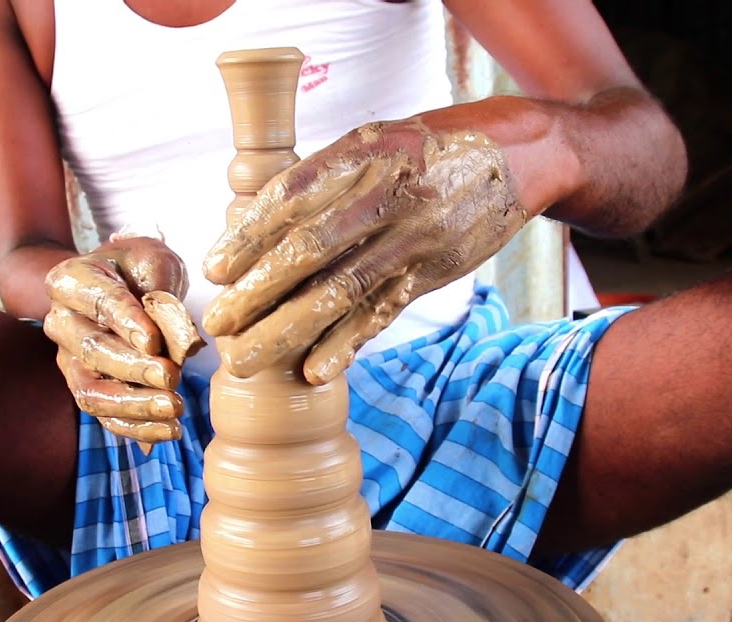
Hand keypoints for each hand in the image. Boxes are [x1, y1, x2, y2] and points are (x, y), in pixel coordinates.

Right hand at [44, 233, 197, 441]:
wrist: (126, 282)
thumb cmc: (141, 269)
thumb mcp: (157, 265)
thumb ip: (165, 299)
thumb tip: (182, 348)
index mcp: (71, 281)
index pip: (98, 302)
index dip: (125, 322)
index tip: (154, 341)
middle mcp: (61, 322)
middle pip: (91, 351)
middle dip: (133, 369)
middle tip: (172, 377)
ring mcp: (69, 360)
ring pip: (91, 392)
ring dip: (135, 405)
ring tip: (175, 408)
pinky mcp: (86, 387)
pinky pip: (105, 416)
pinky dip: (137, 427)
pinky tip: (170, 430)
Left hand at [201, 117, 529, 383]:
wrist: (517, 155)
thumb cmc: (430, 146)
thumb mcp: (376, 139)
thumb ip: (325, 177)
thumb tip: (255, 223)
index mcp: (361, 153)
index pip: (291, 197)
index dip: (248, 236)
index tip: (214, 269)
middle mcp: (385, 195)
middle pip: (308, 251)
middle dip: (256, 293)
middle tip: (218, 325)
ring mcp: (411, 239)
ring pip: (339, 291)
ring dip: (285, 330)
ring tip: (245, 359)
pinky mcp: (433, 272)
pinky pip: (382, 313)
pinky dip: (347, 344)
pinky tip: (314, 371)